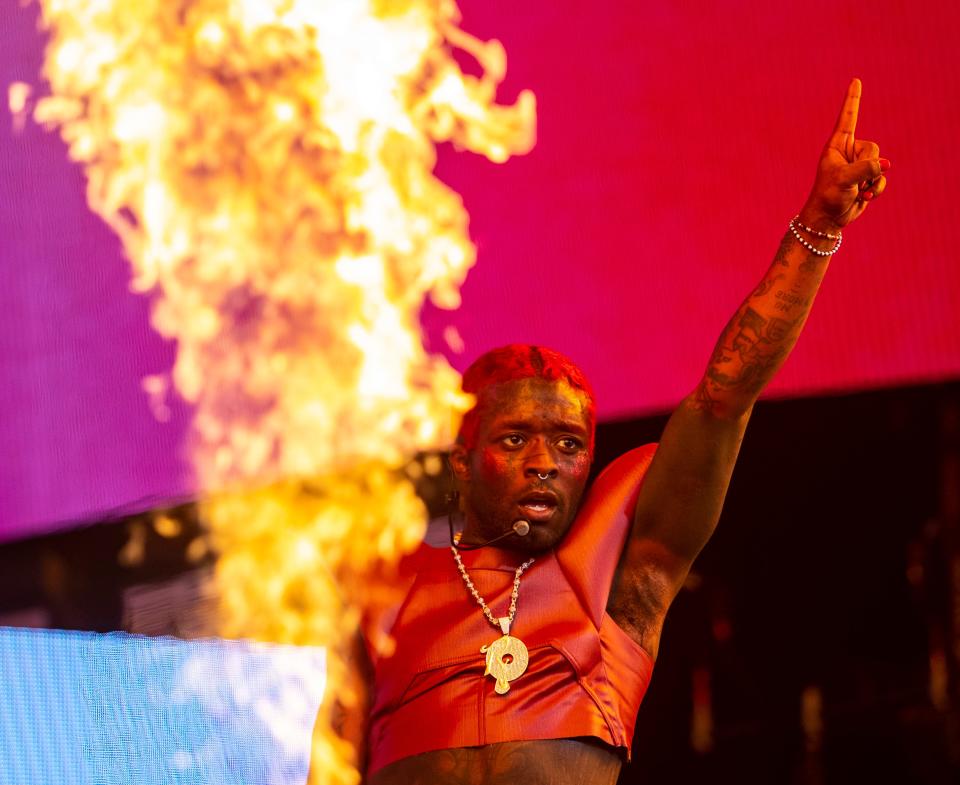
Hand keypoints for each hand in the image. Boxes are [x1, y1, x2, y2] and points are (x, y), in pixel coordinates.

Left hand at [799, 78, 889, 232]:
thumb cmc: (828, 196)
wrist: (829, 218)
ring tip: (855, 190)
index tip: (855, 80)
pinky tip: (864, 196)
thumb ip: (865, 168)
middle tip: (850, 180)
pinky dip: (876, 188)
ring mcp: (859, 165)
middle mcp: (849, 152)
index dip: (852, 99)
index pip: (847, 118)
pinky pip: (882, 177)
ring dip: (871, 180)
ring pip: (880, 163)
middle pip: (872, 148)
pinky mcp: (867, 177)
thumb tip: (885, 166)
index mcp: (837, 146)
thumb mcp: (844, 180)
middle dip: (866, 166)